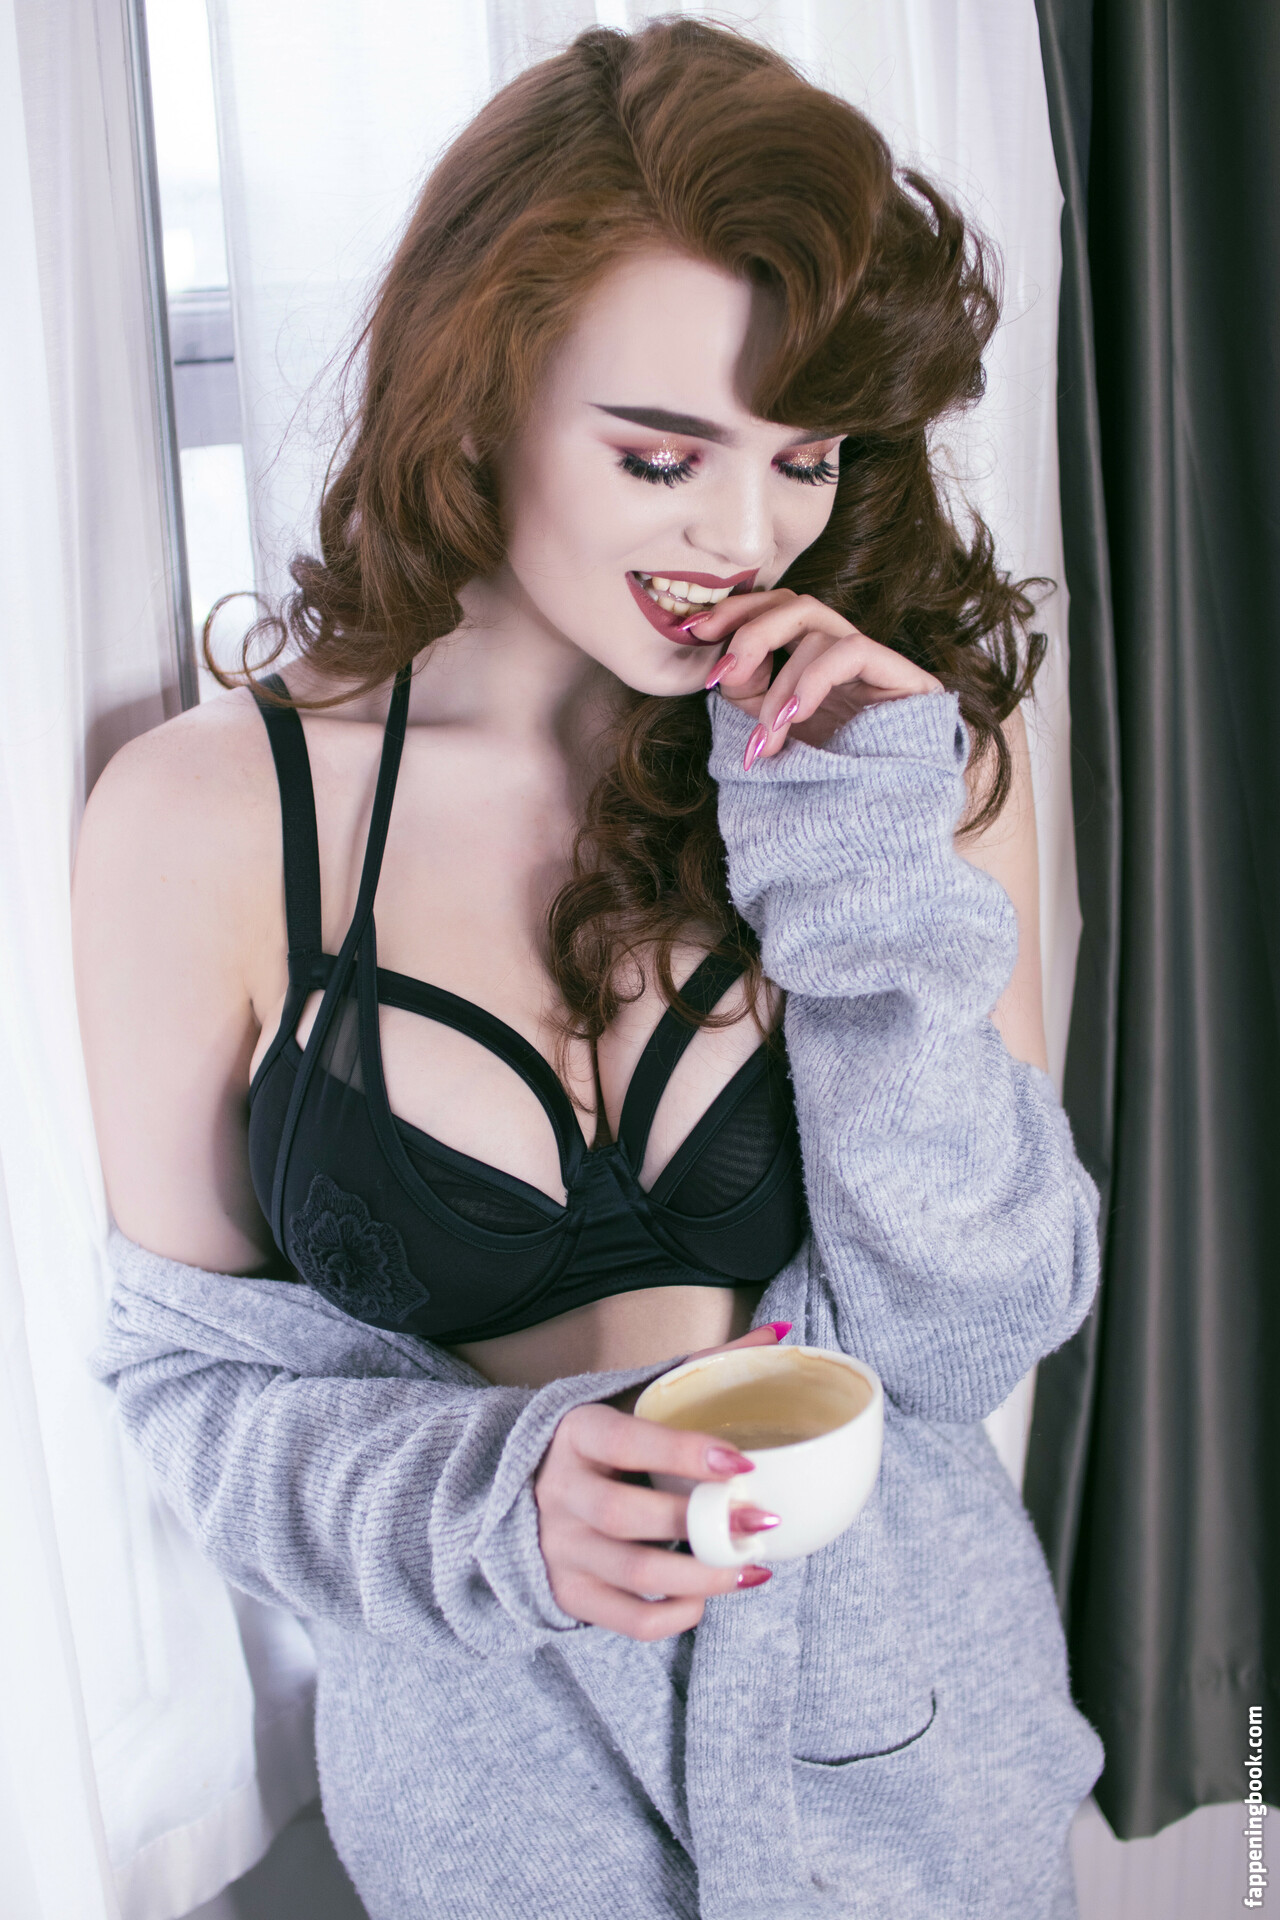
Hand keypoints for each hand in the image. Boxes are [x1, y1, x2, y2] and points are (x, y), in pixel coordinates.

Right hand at [533, 1324, 787, 1639]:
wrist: (521, 1484)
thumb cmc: (602, 1439)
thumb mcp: (635, 1395)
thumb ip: (702, 1369)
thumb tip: (778, 1335)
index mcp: (576, 1431)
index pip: (627, 1442)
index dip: (683, 1453)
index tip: (741, 1461)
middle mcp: (560, 1490)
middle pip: (627, 1516)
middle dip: (701, 1524)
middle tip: (759, 1522)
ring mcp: (560, 1547)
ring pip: (634, 1573)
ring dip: (701, 1576)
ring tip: (748, 1567)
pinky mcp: (570, 1592)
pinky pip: (627, 1618)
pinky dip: (674, 1615)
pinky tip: (703, 1597)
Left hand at [686, 588, 941, 768]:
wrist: (876, 830)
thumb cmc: (822, 787)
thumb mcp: (769, 733)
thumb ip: (747, 693)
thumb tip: (726, 662)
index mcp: (815, 664)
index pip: (779, 610)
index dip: (738, 611)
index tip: (695, 631)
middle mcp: (846, 658)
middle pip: (796, 604)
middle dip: (750, 630)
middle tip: (723, 676)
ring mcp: (878, 666)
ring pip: (817, 630)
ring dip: (779, 687)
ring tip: (766, 742)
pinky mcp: (906, 679)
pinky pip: (852, 651)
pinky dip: (813, 678)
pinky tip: (796, 715)